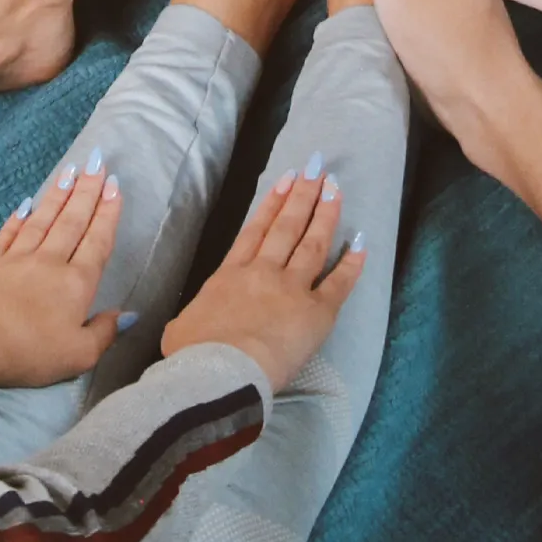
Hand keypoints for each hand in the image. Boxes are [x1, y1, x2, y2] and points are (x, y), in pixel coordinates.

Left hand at [0, 162, 124, 390]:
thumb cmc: (30, 353)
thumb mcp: (80, 355)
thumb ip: (105, 332)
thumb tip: (128, 313)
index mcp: (76, 284)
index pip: (97, 241)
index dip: (108, 212)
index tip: (114, 184)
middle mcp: (49, 263)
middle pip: (72, 221)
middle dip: (87, 191)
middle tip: (96, 162)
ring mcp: (15, 260)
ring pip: (42, 221)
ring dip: (57, 195)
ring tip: (69, 171)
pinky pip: (7, 235)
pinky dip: (17, 219)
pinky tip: (25, 204)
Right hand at [163, 165, 365, 384]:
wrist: (220, 371)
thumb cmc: (195, 354)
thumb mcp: (181, 328)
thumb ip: (193, 317)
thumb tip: (191, 324)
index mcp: (230, 275)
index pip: (255, 231)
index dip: (273, 202)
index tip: (287, 179)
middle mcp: (263, 273)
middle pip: (287, 227)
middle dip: (303, 196)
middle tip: (318, 170)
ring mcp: (292, 289)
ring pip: (313, 244)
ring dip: (326, 215)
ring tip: (336, 190)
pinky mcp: (317, 312)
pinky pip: (339, 282)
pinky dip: (351, 262)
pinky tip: (360, 243)